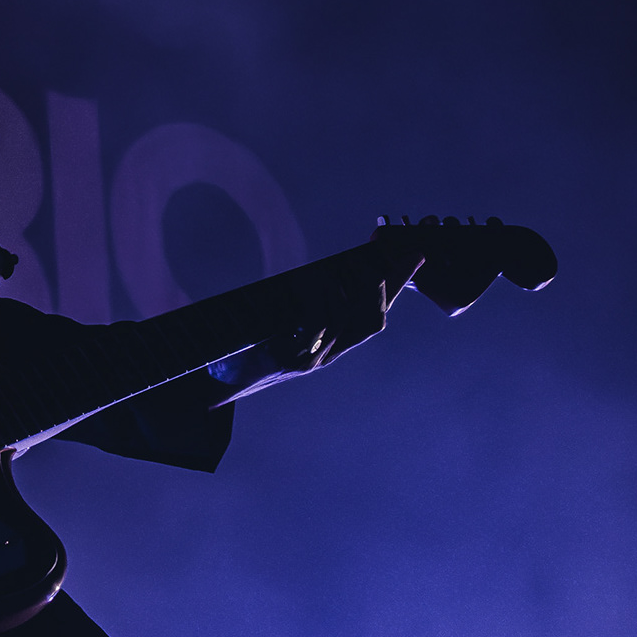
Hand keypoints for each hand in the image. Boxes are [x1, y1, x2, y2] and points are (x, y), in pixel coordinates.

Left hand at [214, 258, 405, 403]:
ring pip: (347, 320)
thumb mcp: (286, 321)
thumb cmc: (254, 346)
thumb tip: (326, 266)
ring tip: (333, 271)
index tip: (413, 257)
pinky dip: (322, 299)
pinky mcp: (293, 359)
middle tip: (377, 261)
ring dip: (345, 289)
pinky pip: (318, 325)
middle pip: (372, 321)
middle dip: (382, 288)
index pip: (375, 316)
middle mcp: (329, 355)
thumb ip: (310, 301)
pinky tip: (314, 282)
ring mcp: (313, 360)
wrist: (223, 379)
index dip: (396, 286)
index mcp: (333, 346)